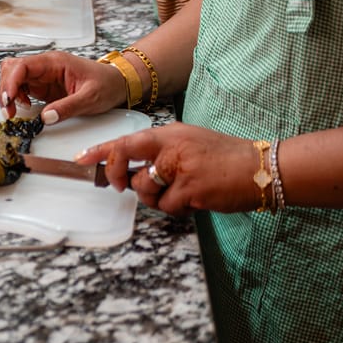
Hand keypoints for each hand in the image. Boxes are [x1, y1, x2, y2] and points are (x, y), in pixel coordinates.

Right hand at [0, 51, 127, 123]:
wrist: (117, 83)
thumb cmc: (107, 84)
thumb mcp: (91, 98)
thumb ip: (68, 107)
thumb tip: (46, 117)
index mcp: (55, 62)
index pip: (23, 66)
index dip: (11, 82)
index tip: (9, 100)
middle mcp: (45, 66)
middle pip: (12, 69)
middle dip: (6, 89)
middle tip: (10, 111)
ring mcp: (43, 75)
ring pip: (13, 78)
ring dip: (9, 94)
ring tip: (16, 111)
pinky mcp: (43, 86)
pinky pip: (21, 88)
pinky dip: (17, 98)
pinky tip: (24, 108)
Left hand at [75, 122, 258, 216]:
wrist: (261, 168)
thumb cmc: (224, 157)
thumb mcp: (188, 142)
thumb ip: (159, 153)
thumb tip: (130, 171)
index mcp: (169, 134)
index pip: (126, 140)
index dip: (100, 151)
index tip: (81, 158)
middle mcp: (171, 148)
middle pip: (127, 167)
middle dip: (119, 179)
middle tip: (121, 185)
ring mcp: (180, 169)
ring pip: (146, 192)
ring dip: (158, 198)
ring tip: (182, 190)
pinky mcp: (191, 190)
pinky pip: (168, 207)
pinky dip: (178, 208)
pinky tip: (195, 199)